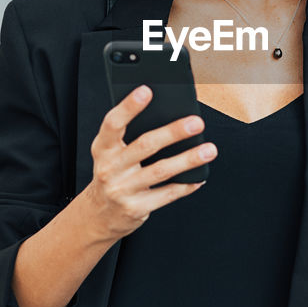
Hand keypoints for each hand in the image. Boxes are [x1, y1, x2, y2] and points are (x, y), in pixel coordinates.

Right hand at [82, 85, 216, 240]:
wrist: (99, 215)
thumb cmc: (112, 174)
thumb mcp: (110, 154)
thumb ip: (129, 136)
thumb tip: (166, 115)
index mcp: (103, 149)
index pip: (113, 124)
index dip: (128, 107)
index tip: (146, 91)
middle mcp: (110, 168)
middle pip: (145, 146)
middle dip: (173, 133)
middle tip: (196, 123)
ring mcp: (122, 190)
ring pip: (160, 171)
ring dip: (188, 159)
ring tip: (208, 150)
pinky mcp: (136, 208)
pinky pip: (166, 195)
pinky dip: (185, 186)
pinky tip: (199, 177)